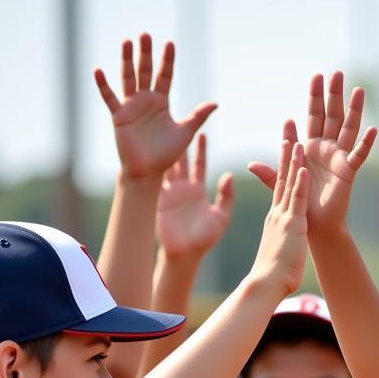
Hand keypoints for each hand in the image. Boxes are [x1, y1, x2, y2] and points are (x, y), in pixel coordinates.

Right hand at [94, 34, 216, 180]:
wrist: (148, 172)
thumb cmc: (166, 155)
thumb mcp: (185, 133)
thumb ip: (197, 117)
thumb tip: (215, 103)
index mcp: (161, 102)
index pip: (165, 76)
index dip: (168, 61)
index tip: (170, 43)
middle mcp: (146, 100)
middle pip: (146, 71)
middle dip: (146, 54)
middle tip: (146, 34)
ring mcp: (131, 106)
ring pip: (128, 78)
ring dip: (127, 61)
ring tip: (127, 42)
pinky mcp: (119, 116)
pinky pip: (110, 98)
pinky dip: (103, 86)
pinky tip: (98, 71)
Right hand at [157, 134, 233, 258]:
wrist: (184, 254)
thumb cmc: (204, 240)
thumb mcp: (221, 217)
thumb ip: (226, 197)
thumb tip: (229, 175)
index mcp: (198, 191)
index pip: (199, 164)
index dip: (200, 149)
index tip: (202, 132)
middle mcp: (183, 189)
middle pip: (181, 160)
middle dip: (180, 142)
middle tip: (178, 123)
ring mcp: (169, 193)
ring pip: (166, 166)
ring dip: (164, 150)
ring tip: (161, 131)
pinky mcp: (158, 199)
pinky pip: (154, 179)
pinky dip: (152, 167)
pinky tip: (149, 152)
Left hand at [249, 71, 375, 235]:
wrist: (314, 225)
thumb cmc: (300, 204)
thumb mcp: (283, 185)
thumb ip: (270, 173)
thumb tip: (250, 164)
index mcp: (311, 146)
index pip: (313, 116)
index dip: (314, 98)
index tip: (315, 77)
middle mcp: (327, 148)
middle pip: (332, 115)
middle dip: (334, 95)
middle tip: (337, 73)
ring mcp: (339, 158)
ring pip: (348, 129)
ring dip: (354, 110)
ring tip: (358, 90)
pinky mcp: (348, 172)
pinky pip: (359, 155)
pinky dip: (366, 143)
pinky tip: (373, 129)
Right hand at [249, 130, 307, 297]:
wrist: (265, 283)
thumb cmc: (270, 275)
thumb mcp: (275, 251)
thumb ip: (278, 242)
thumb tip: (279, 244)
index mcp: (275, 219)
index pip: (279, 187)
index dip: (282, 167)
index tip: (285, 149)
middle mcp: (277, 213)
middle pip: (282, 178)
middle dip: (286, 155)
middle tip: (288, 133)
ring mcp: (283, 218)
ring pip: (289, 185)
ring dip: (293, 162)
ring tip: (296, 141)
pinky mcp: (292, 225)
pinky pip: (297, 200)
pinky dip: (300, 183)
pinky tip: (303, 168)